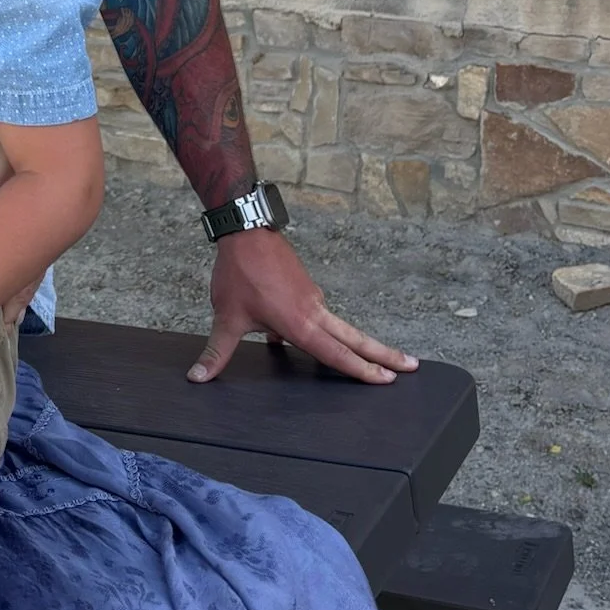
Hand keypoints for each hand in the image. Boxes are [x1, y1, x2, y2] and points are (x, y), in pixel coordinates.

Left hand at [0, 121, 37, 317]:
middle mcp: (14, 227)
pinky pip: (35, 266)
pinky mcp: (43, 229)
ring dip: (12, 299)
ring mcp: (33, 231)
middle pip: (0, 276)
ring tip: (3, 325)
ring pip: (23, 276)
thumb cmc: (8, 131)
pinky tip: (21, 300)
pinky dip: (26, 286)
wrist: (54, 127)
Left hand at [191, 228, 417, 385]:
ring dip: (360, 343)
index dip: (361, 370)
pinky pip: (321, 315)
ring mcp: (312, 297)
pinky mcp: (304, 288)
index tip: (389, 379)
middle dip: (383, 355)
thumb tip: (198, 377)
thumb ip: (217, 351)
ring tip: (382, 359)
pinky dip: (329, 330)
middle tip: (411, 367)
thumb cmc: (239, 273)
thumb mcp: (227, 317)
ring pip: (341, 326)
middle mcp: (314, 311)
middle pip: (355, 339)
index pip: (336, 354)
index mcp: (300, 323)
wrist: (246, 230)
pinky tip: (315, 339)